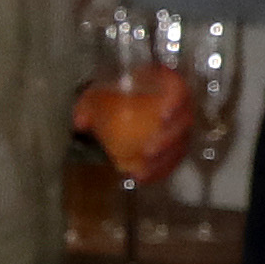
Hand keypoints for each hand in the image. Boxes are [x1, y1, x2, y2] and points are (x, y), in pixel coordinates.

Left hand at [74, 67, 195, 186]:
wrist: (118, 98)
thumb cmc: (108, 94)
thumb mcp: (93, 97)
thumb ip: (87, 107)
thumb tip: (80, 123)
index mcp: (162, 84)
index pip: (178, 89)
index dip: (175, 101)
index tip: (163, 115)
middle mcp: (179, 104)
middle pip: (183, 122)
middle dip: (167, 139)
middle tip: (147, 152)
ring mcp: (180, 126)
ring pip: (181, 144)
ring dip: (163, 160)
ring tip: (142, 172)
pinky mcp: (178, 144)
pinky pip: (174, 158)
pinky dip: (161, 169)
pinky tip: (145, 179)